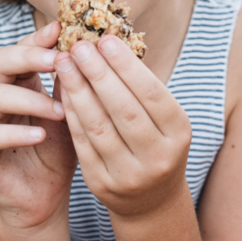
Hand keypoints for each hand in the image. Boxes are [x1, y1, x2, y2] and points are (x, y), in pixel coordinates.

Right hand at [0, 21, 77, 228]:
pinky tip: (39, 135)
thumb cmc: (58, 152)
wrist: (47, 200)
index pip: (20, 50)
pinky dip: (14, 133)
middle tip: (58, 60)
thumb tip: (87, 46)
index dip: (38, 39)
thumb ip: (70, 84)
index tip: (61, 29)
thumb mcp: (70, 113)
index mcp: (15, 83)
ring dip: (29, 99)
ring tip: (60, 111)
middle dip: (28, 57)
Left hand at [54, 37, 192, 218]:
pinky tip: (62, 90)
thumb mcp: (163, 118)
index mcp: (179, 133)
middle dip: (99, 74)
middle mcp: (157, 156)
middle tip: (79, 46)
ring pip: (99, 126)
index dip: (127, 66)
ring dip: (78, 90)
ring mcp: (129, 174)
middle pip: (124, 109)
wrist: (151, 200)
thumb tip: (107, 43)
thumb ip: (140, 87)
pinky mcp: (102, 184)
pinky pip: (82, 142)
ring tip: (64, 62)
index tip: (105, 40)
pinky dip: (71, 113)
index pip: (152, 94)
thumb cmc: (155, 142)